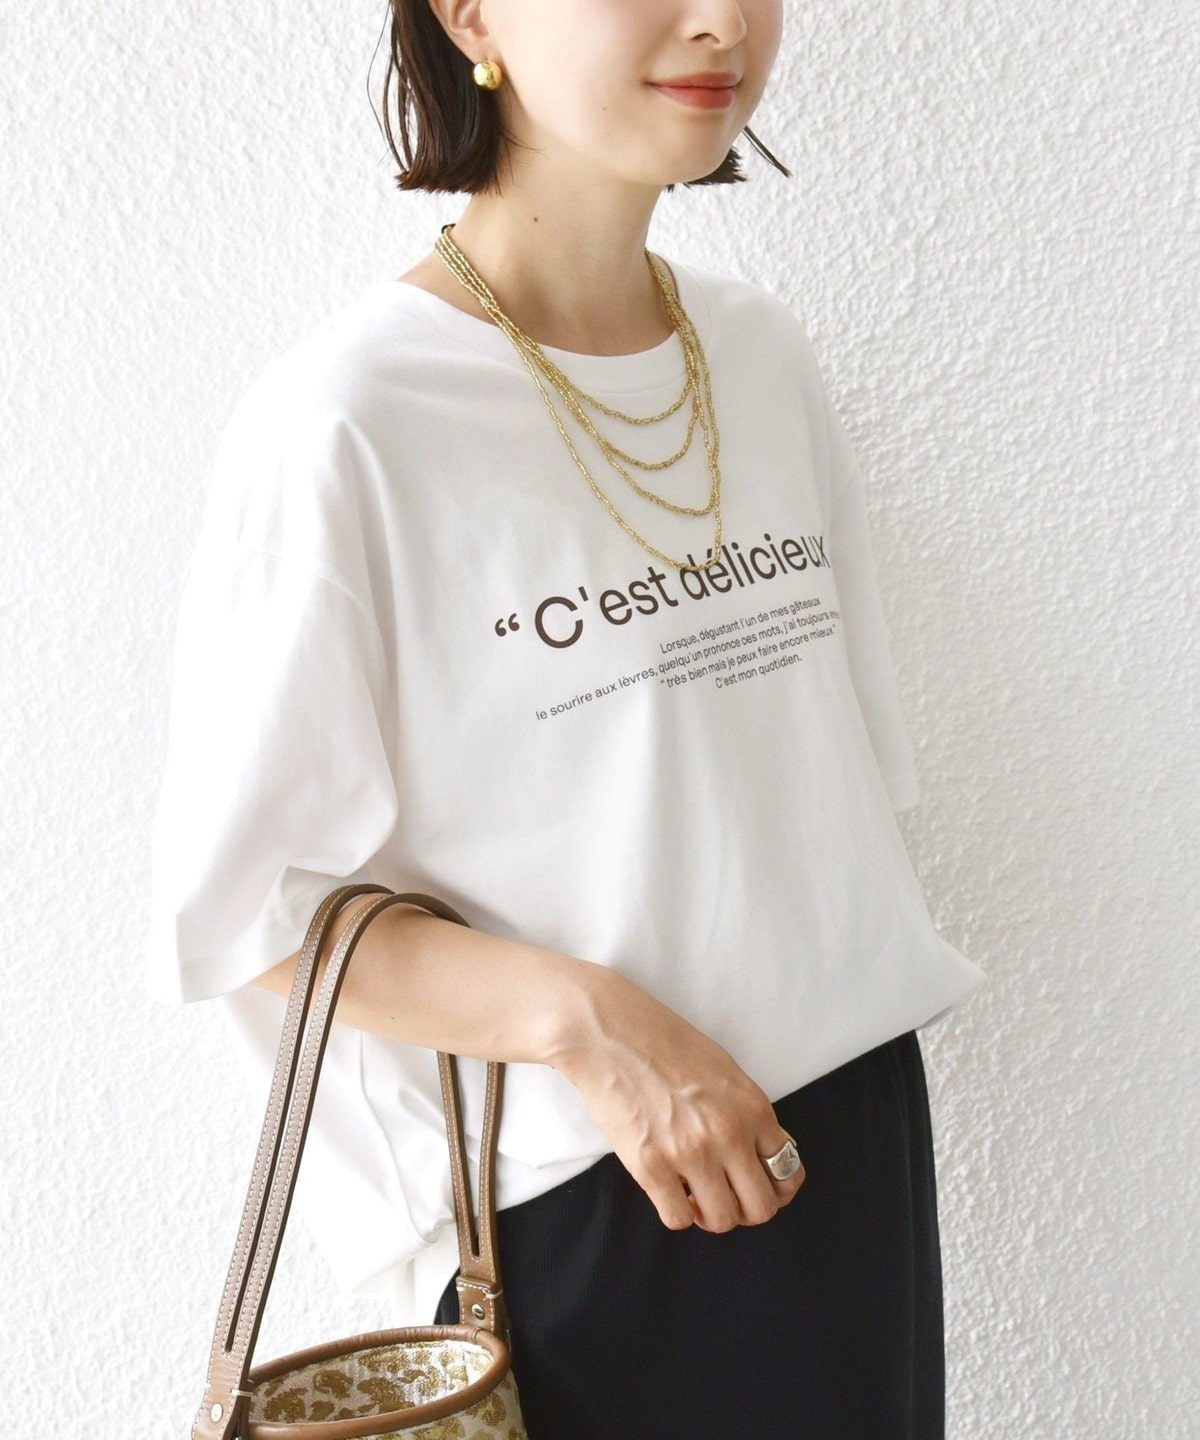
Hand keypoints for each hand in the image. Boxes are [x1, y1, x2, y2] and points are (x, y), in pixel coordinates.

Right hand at [551, 968, 805, 1232]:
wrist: (611, 1034)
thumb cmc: (665, 1043)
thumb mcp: (725, 1071)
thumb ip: (747, 1114)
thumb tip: (762, 1154)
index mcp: (753, 1108)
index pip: (787, 1172)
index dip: (776, 1188)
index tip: (761, 1187)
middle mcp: (729, 1135)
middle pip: (760, 1208)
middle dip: (746, 1209)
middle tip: (727, 1196)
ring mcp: (690, 1154)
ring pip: (721, 1220)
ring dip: (711, 1214)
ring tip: (696, 1194)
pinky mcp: (651, 1167)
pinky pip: (678, 1219)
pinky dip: (678, 1212)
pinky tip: (671, 1191)